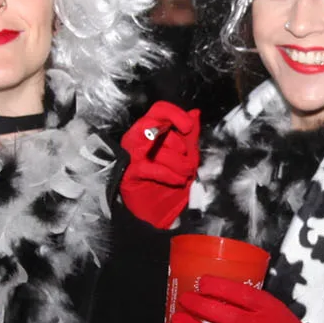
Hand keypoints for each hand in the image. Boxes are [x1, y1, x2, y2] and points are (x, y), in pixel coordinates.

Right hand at [119, 102, 200, 227]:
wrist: (159, 212)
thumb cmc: (170, 181)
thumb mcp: (186, 156)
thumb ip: (189, 135)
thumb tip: (195, 113)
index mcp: (150, 130)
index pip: (158, 109)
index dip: (175, 114)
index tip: (188, 127)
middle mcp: (137, 139)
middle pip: (157, 127)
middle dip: (180, 145)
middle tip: (190, 163)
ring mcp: (130, 156)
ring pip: (155, 148)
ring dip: (178, 163)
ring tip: (186, 174)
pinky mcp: (128, 175)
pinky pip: (148, 167)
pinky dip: (167, 174)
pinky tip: (177, 180)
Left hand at [168, 275, 317, 322]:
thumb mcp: (276, 309)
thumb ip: (252, 301)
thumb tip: (219, 289)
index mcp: (266, 310)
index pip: (239, 294)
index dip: (218, 286)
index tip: (203, 282)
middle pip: (223, 315)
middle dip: (199, 306)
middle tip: (184, 300)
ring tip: (177, 321)